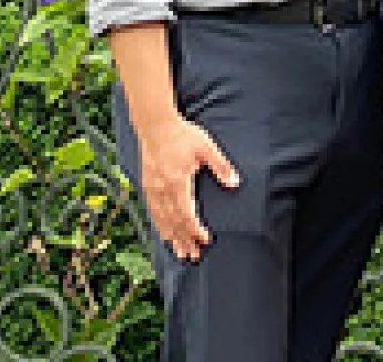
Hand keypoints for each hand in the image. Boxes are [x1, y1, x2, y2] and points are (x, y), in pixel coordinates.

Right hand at [135, 116, 240, 261]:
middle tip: (194, 256)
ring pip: (161, 220)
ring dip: (171, 238)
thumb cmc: (183, 135)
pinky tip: (164, 234)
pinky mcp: (147, 186)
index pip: (187, 214)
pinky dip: (160, 226)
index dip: (196, 230)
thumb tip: (235, 183)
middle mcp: (162, 190)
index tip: (206, 240)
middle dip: (184, 241)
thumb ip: (221, 166)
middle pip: (173, 222)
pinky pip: (153, 212)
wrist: (155, 125)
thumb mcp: (207, 147)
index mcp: (177, 183)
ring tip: (180, 253)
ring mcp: (152, 190)